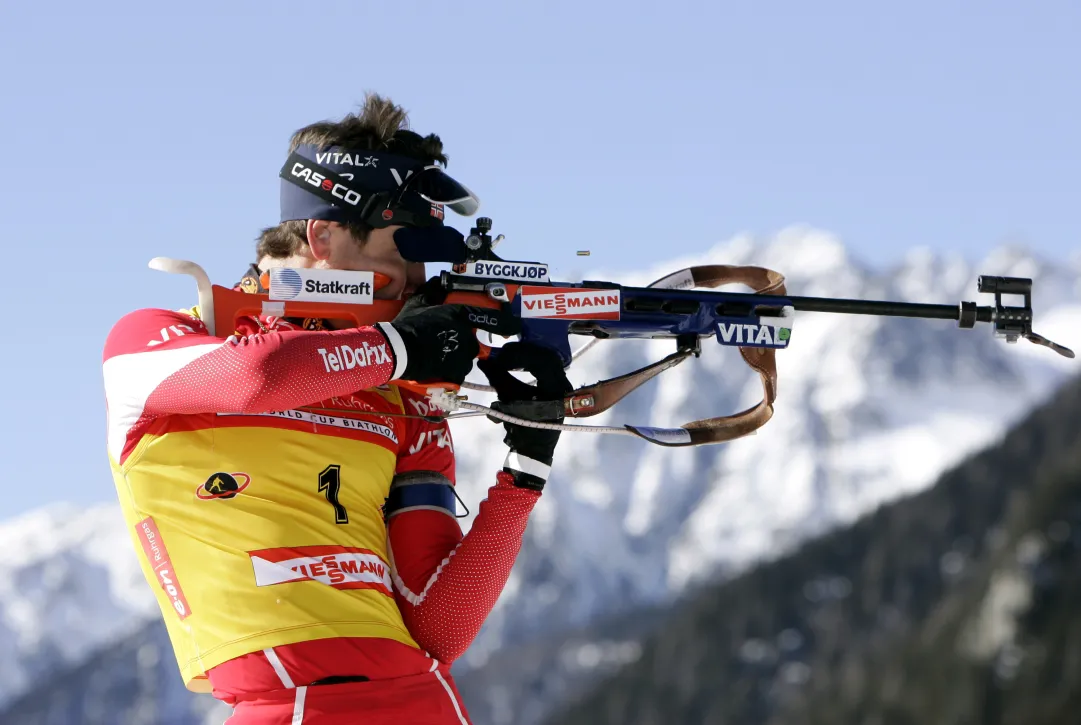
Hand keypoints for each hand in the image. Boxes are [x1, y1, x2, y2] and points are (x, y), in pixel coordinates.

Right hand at [379, 278, 517, 384]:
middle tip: (442, 343)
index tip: (515, 327)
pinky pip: (458, 371)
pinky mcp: (458, 371)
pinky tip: (436, 366)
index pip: (490, 319)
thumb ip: (432, 292)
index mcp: (461, 316)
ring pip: (465, 357)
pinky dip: (450, 370)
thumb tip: (437, 280)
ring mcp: (464, 355)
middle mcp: (467, 335)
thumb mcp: (418, 302)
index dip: (506, 323)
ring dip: (456, 357)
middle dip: (462, 343)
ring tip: (436, 355)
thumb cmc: (409, 324)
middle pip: (473, 342)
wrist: (399, 350)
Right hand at [477, 342, 572, 489]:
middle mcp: (563, 384)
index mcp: (556, 389)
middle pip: (545, 356)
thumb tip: (484, 361)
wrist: (534, 449)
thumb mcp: (509, 403)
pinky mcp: (556, 385)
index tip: (501, 358)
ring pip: (546, 359)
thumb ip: (498, 379)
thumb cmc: (523, 429)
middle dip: (522, 352)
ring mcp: (562, 384)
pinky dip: (530, 363)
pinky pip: (545, 366)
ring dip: (526, 356)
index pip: (541, 361)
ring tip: (508, 359)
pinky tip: (517, 364)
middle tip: (503, 355)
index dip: (520, 355)